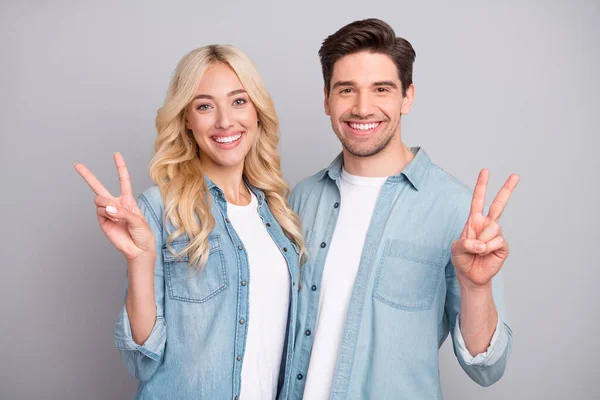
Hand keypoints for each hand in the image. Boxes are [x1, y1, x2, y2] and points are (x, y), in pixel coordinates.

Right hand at [74, 152, 154, 261]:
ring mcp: (107, 212)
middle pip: (99, 187)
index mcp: (127, 200)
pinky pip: (100, 211)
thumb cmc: (143, 234)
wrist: (138, 250)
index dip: (120, 167)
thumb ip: (123, 212)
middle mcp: (115, 204)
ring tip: (116, 214)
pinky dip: (106, 213)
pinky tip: (113, 219)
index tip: (116, 154)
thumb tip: (107, 208)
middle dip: (87, 175)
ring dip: (107, 204)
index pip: (123, 180)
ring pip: (99, 199)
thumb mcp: (137, 219)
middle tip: (77, 164)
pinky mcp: (102, 221)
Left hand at [451, 169, 519, 288]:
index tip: (485, 171)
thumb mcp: (455, 249)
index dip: (481, 185)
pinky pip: (497, 241)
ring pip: (494, 227)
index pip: (478, 200)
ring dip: (482, 240)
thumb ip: (465, 243)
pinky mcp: (503, 245)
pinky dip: (488, 249)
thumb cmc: (462, 259)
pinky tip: (485, 254)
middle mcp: (487, 224)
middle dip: (507, 189)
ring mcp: (496, 234)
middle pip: (499, 204)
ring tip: (477, 250)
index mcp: (474, 221)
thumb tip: (482, 243)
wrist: (471, 276)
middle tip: (516, 175)